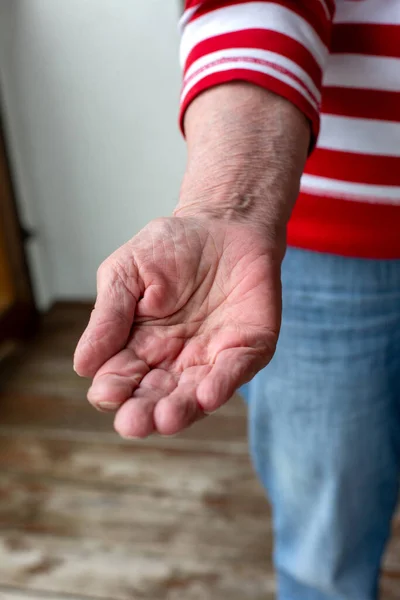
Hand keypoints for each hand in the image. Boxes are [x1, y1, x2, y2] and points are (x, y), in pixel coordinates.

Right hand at [73, 216, 281, 437]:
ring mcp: (211, 357)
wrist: (223, 222)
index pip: (120, 379)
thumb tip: (82, 365)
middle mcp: (174, 360)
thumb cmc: (171, 246)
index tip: (107, 393)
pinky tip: (206, 395)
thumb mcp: (126, 272)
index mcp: (139, 346)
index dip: (112, 389)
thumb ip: (107, 315)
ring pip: (194, 396)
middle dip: (144, 413)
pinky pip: (234, 371)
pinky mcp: (247, 347)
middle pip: (155, 397)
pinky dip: (222, 384)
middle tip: (134, 423)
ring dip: (181, 410)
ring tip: (166, 417)